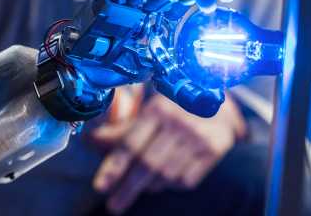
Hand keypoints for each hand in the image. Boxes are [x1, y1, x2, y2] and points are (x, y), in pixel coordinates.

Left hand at [91, 93, 245, 213]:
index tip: (100, 186)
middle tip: (113, 206)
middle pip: (148, 164)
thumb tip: (92, 140)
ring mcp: (197, 137)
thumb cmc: (175, 107)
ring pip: (166, 176)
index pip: (131, 143)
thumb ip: (124, 127)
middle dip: (127, 189)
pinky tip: (165, 177)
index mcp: (157, 109)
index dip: (114, 166)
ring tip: (139, 186)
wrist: (219, 104)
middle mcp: (178, 123)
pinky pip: (185, 180)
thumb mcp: (150, 110)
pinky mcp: (213, 150)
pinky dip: (170, 184)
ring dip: (149, 185)